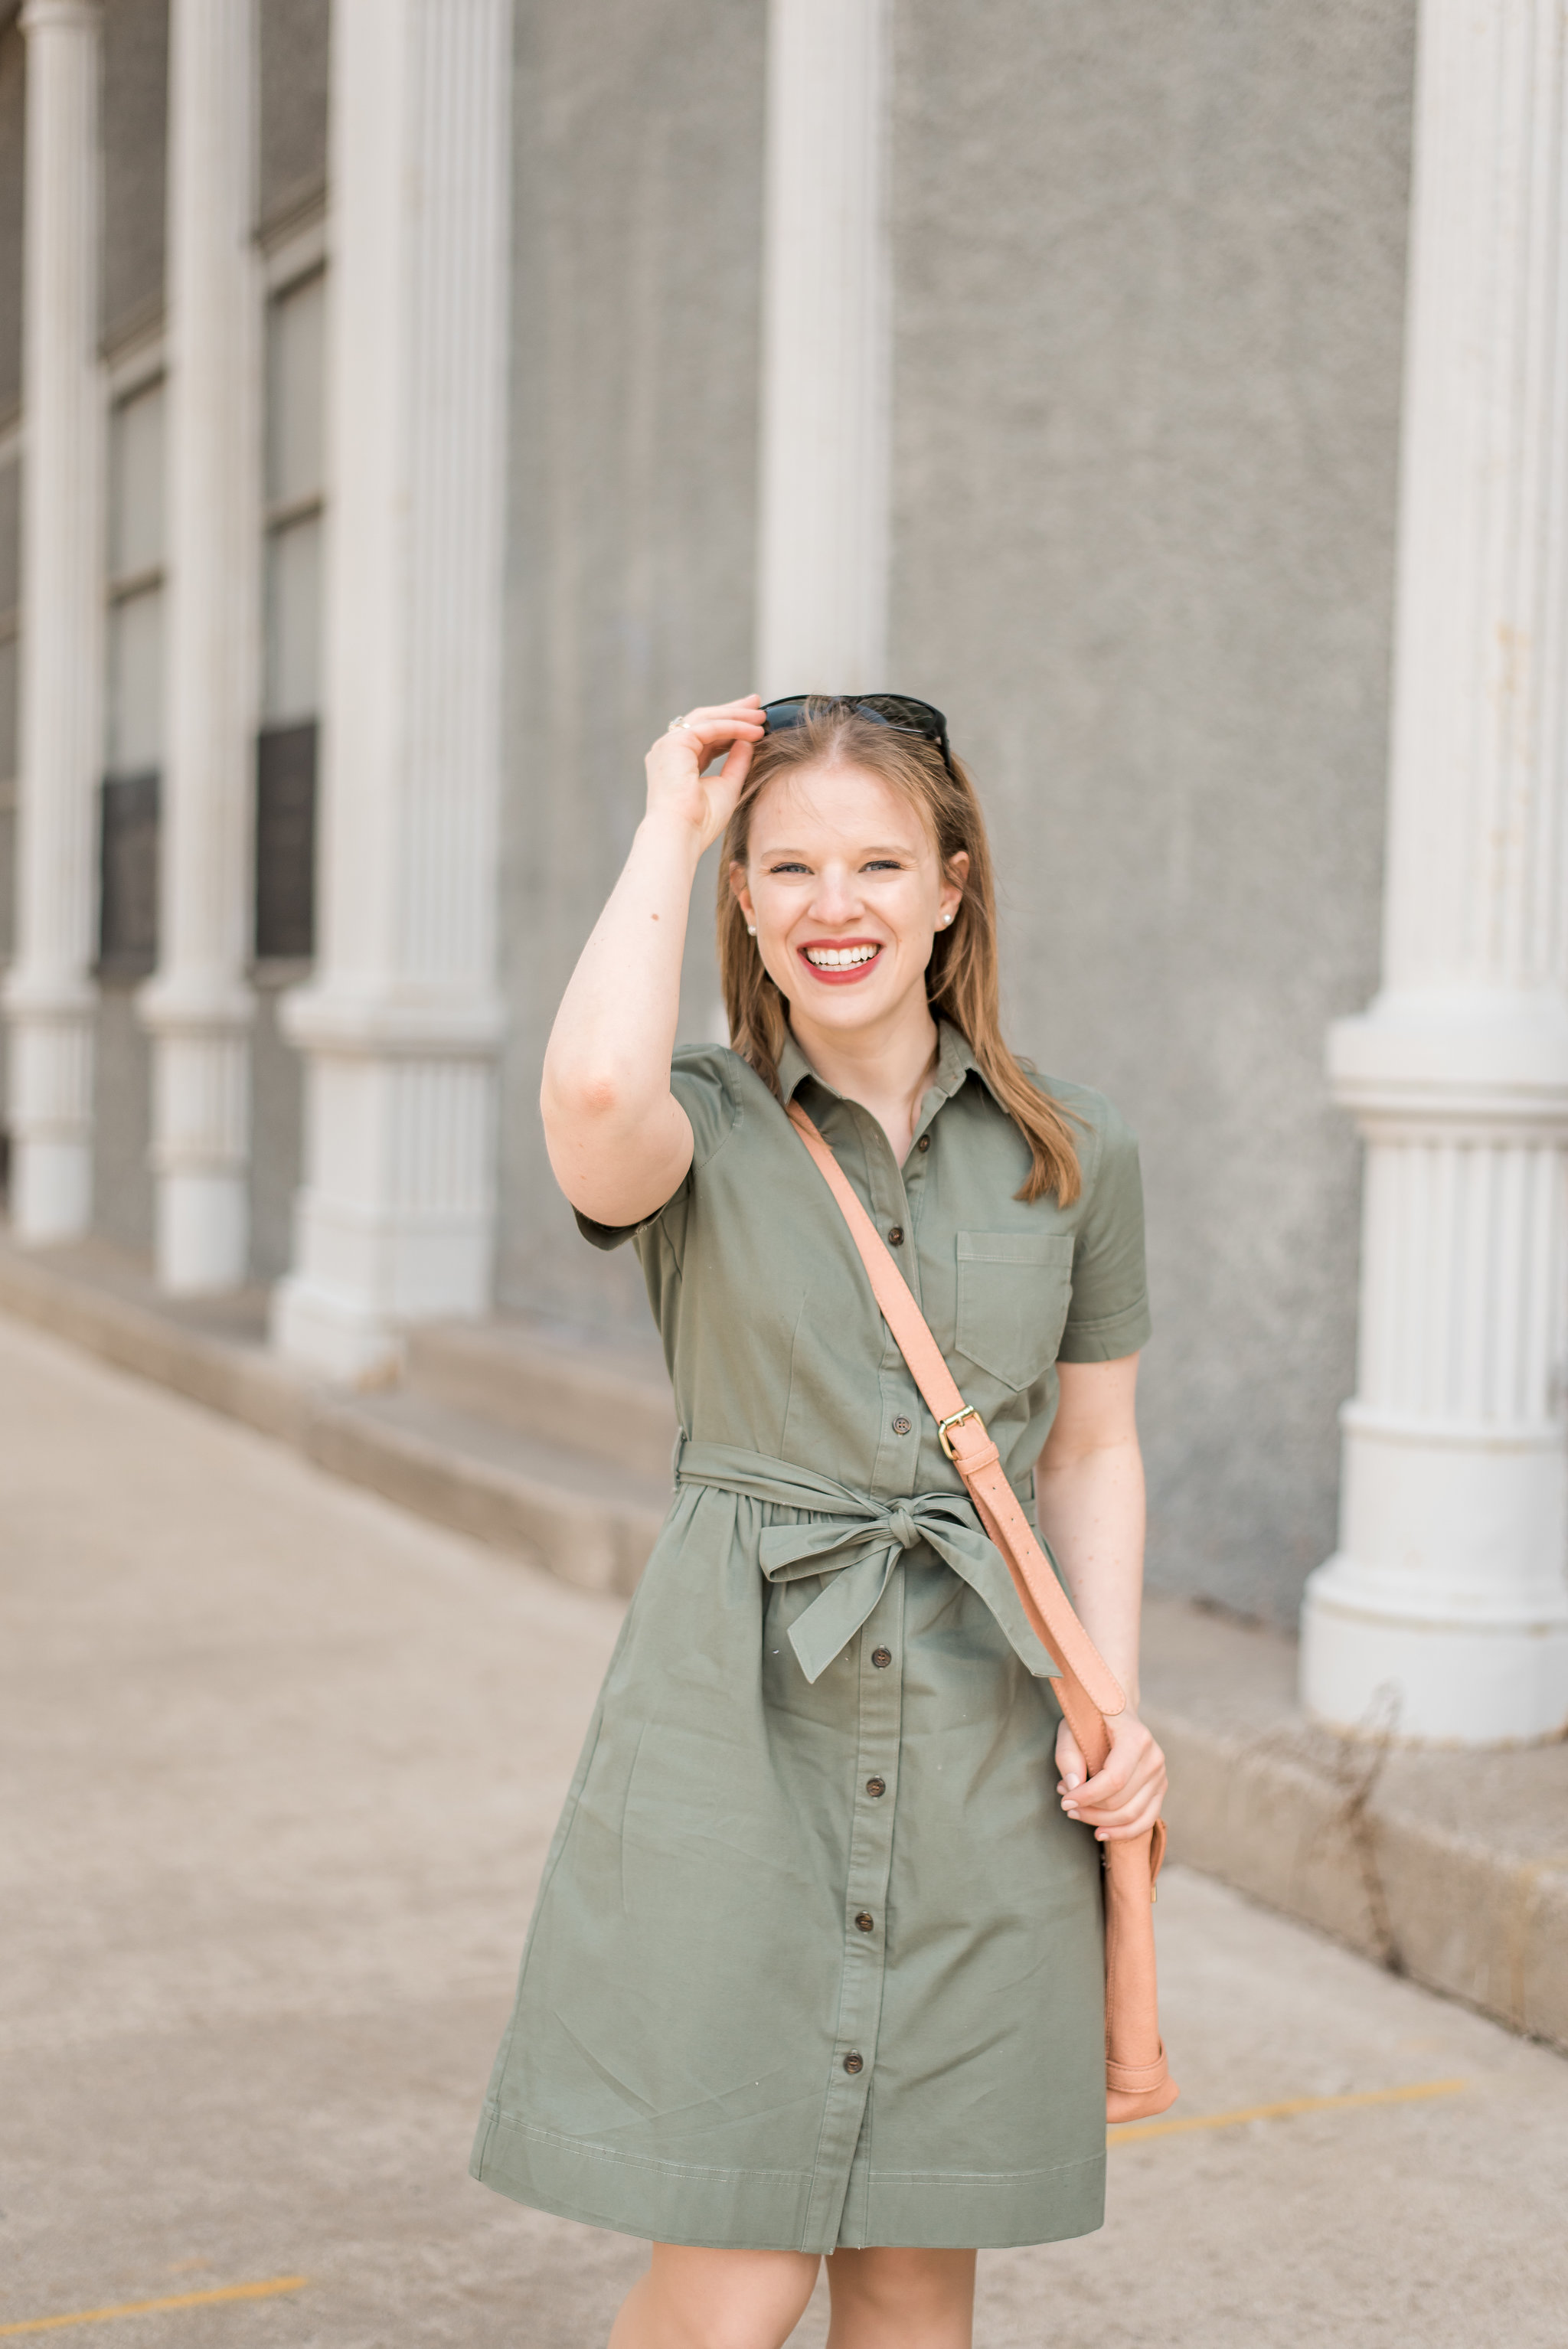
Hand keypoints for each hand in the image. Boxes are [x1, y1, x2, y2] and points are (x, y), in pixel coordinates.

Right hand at [644, 696, 765, 851]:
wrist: (681, 834)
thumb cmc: (700, 821)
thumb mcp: (727, 786)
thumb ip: (737, 762)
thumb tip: (749, 741)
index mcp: (677, 762)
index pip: (705, 736)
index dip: (730, 726)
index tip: (753, 721)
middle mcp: (669, 750)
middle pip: (704, 721)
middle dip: (733, 711)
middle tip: (757, 704)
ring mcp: (668, 745)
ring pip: (707, 719)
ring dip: (736, 715)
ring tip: (762, 716)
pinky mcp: (674, 743)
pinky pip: (710, 727)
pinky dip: (734, 727)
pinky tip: (754, 731)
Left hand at [1056, 1708, 1166, 1842]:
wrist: (1116, 1713)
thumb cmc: (1091, 1720)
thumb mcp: (1071, 1729)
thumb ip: (1068, 1756)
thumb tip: (1074, 1787)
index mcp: (1136, 1738)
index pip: (1114, 1778)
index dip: (1088, 1796)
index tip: (1065, 1800)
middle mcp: (1154, 1758)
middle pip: (1122, 1800)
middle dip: (1089, 1809)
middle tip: (1066, 1803)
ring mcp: (1160, 1775)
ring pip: (1132, 1814)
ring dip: (1101, 1821)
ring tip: (1077, 1813)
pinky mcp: (1160, 1789)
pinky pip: (1146, 1820)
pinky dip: (1123, 1832)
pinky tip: (1101, 1832)